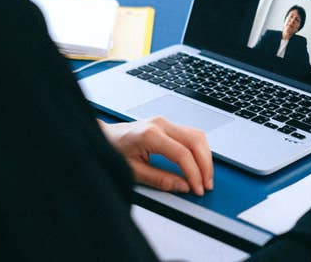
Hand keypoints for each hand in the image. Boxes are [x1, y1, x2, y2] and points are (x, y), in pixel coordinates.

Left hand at [98, 117, 212, 195]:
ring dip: (205, 157)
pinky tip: (199, 164)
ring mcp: (164, 122)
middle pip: (195, 142)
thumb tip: (183, 186)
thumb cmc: (113, 150)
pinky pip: (191, 134)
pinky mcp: (167, 125)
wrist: (104, 137)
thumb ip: (160, 179)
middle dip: (205, 165)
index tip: (197, 188)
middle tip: (206, 184)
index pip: (182, 154)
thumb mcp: (134, 171)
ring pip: (197, 136)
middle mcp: (160, 124)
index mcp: (150, 134)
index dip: (194, 173)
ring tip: (205, 177)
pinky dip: (199, 150)